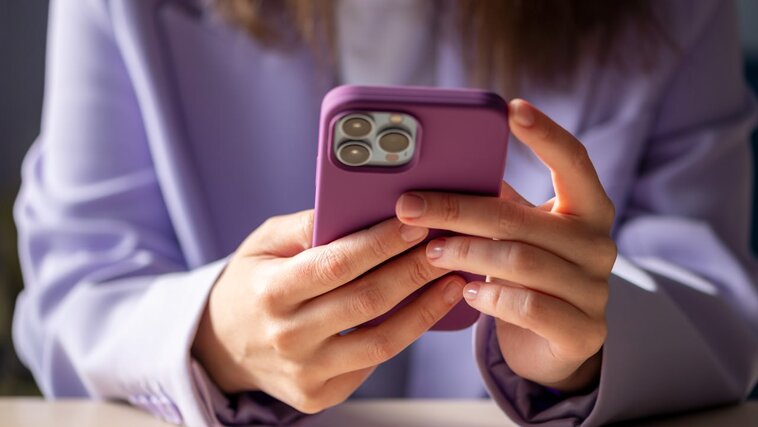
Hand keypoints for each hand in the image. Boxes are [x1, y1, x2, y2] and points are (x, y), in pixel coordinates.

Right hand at [192, 210, 463, 412]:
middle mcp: (287, 337)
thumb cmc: (251, 284)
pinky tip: (426, 309)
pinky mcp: (320, 394)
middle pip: (367, 301)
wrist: (222, 346)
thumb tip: (357, 207)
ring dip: (425, 308)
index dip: (381, 244)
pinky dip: (405, 333)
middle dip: (414, 270)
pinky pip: (373, 362)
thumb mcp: (263, 244)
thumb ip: (306, 226)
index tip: (416, 224)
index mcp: (270, 291)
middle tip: (448, 246)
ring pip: (381, 341)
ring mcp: (305, 372)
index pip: (336, 264)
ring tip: (453, 280)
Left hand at [395, 99, 615, 392]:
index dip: (545, 134)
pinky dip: (491, 296)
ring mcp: (594, 289)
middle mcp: (599, 244)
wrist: (556, 343)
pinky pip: (528, 307)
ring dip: (465, 253)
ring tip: (430, 250)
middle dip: (458, 210)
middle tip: (409, 206)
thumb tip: (441, 170)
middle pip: (520, 218)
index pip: (574, 161)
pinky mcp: (582, 331)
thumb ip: (499, 203)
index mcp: (589, 208)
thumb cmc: (530, 274)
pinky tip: (466, 291)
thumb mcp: (520, 233)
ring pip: (520, 261)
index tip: (511, 108)